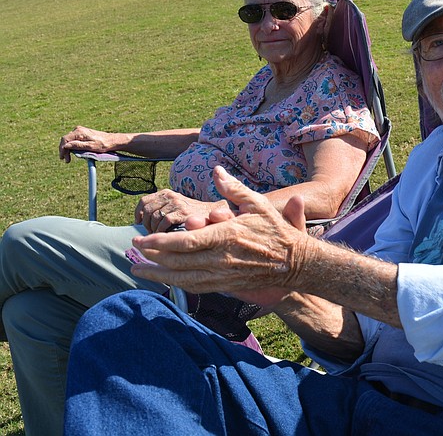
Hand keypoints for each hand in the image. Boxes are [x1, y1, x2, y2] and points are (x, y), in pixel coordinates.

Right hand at [59, 125, 121, 162]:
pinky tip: (72, 153)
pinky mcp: (82, 134)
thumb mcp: (90, 147)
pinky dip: (72, 147)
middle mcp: (78, 129)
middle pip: (66, 140)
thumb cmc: (103, 144)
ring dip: (67, 149)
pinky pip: (74, 140)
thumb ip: (78, 146)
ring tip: (68, 158)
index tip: (62, 157)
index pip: (65, 140)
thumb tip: (66, 146)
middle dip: (64, 150)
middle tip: (65, 160)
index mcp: (79, 132)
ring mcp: (80, 131)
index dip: (62, 149)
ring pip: (69, 140)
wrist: (111, 141)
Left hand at [131, 166, 307, 307]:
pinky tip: (164, 279)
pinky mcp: (227, 286)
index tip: (142, 239)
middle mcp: (223, 258)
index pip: (186, 241)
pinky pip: (196, 287)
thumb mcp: (258, 204)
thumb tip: (217, 170)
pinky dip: (176, 284)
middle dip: (151, 257)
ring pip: (184, 278)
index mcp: (227, 235)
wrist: (296, 263)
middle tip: (132, 250)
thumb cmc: (277, 231)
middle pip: (178, 262)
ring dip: (158, 274)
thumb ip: (234, 188)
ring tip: (138, 269)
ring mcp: (224, 275)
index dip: (160, 242)